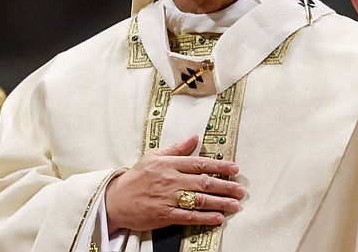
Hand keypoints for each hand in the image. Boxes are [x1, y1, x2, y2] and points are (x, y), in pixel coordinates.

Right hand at [104, 135, 244, 231]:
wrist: (116, 200)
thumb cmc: (136, 178)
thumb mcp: (153, 157)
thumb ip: (175, 149)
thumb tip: (194, 138)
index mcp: (168, 164)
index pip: (199, 163)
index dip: (219, 165)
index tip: (234, 168)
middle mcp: (170, 180)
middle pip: (203, 182)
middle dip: (225, 186)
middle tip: (241, 190)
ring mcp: (168, 198)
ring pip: (199, 200)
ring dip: (220, 203)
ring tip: (235, 205)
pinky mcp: (165, 215)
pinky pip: (189, 217)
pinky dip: (205, 218)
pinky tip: (218, 218)